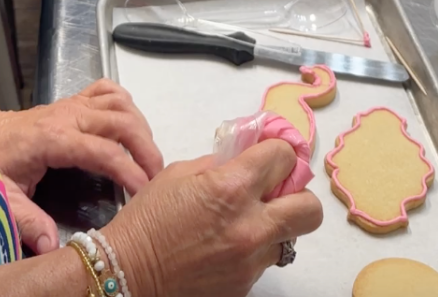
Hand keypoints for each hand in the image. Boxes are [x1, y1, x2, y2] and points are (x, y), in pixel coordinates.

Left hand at [0, 79, 163, 254]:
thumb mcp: (0, 195)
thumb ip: (26, 221)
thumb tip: (51, 247)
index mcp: (53, 138)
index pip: (105, 152)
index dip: (130, 172)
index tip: (145, 193)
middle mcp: (69, 115)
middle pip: (123, 122)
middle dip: (147, 150)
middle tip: (157, 177)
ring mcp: (73, 104)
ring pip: (121, 104)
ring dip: (142, 128)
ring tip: (148, 157)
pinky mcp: (74, 100)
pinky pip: (108, 90)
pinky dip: (126, 103)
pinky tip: (130, 123)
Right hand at [102, 139, 322, 296]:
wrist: (127, 273)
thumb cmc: (146, 219)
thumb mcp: (178, 174)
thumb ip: (219, 163)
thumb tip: (246, 156)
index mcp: (232, 188)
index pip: (285, 157)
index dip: (277, 154)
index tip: (268, 158)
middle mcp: (251, 226)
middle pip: (311, 208)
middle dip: (297, 195)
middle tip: (274, 194)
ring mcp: (251, 260)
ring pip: (290, 238)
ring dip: (274, 226)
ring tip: (243, 224)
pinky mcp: (246, 285)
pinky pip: (265, 261)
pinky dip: (253, 250)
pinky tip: (224, 247)